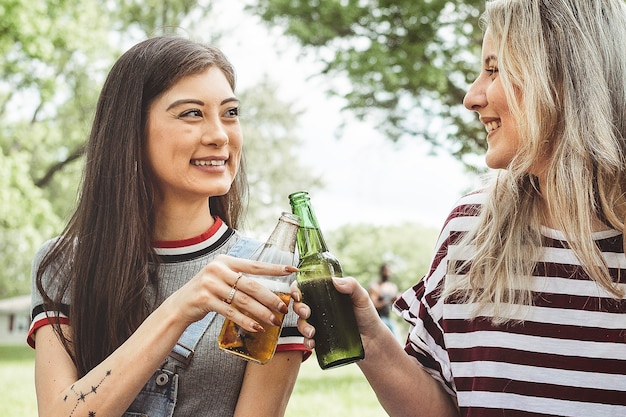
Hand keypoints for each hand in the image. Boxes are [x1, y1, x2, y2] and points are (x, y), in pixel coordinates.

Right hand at [168, 254, 295, 332]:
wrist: (179, 305)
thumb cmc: (206, 292)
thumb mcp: (221, 278)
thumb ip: (240, 278)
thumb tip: (269, 288)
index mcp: (226, 261)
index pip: (255, 264)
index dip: (274, 268)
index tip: (293, 270)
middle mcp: (217, 269)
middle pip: (251, 284)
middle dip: (270, 297)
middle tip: (284, 307)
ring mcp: (210, 284)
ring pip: (243, 300)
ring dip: (261, 312)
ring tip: (274, 320)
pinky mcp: (205, 300)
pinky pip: (231, 312)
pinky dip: (246, 320)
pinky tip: (257, 327)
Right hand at [290, 276, 380, 349]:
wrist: (373, 340)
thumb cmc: (367, 315)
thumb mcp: (361, 297)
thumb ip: (352, 285)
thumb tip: (335, 281)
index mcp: (325, 294)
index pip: (305, 287)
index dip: (296, 289)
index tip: (298, 294)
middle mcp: (319, 308)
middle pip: (299, 304)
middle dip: (298, 308)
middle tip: (306, 312)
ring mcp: (319, 324)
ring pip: (301, 323)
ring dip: (302, 326)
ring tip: (312, 332)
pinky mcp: (321, 339)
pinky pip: (307, 340)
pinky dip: (306, 341)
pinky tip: (312, 342)